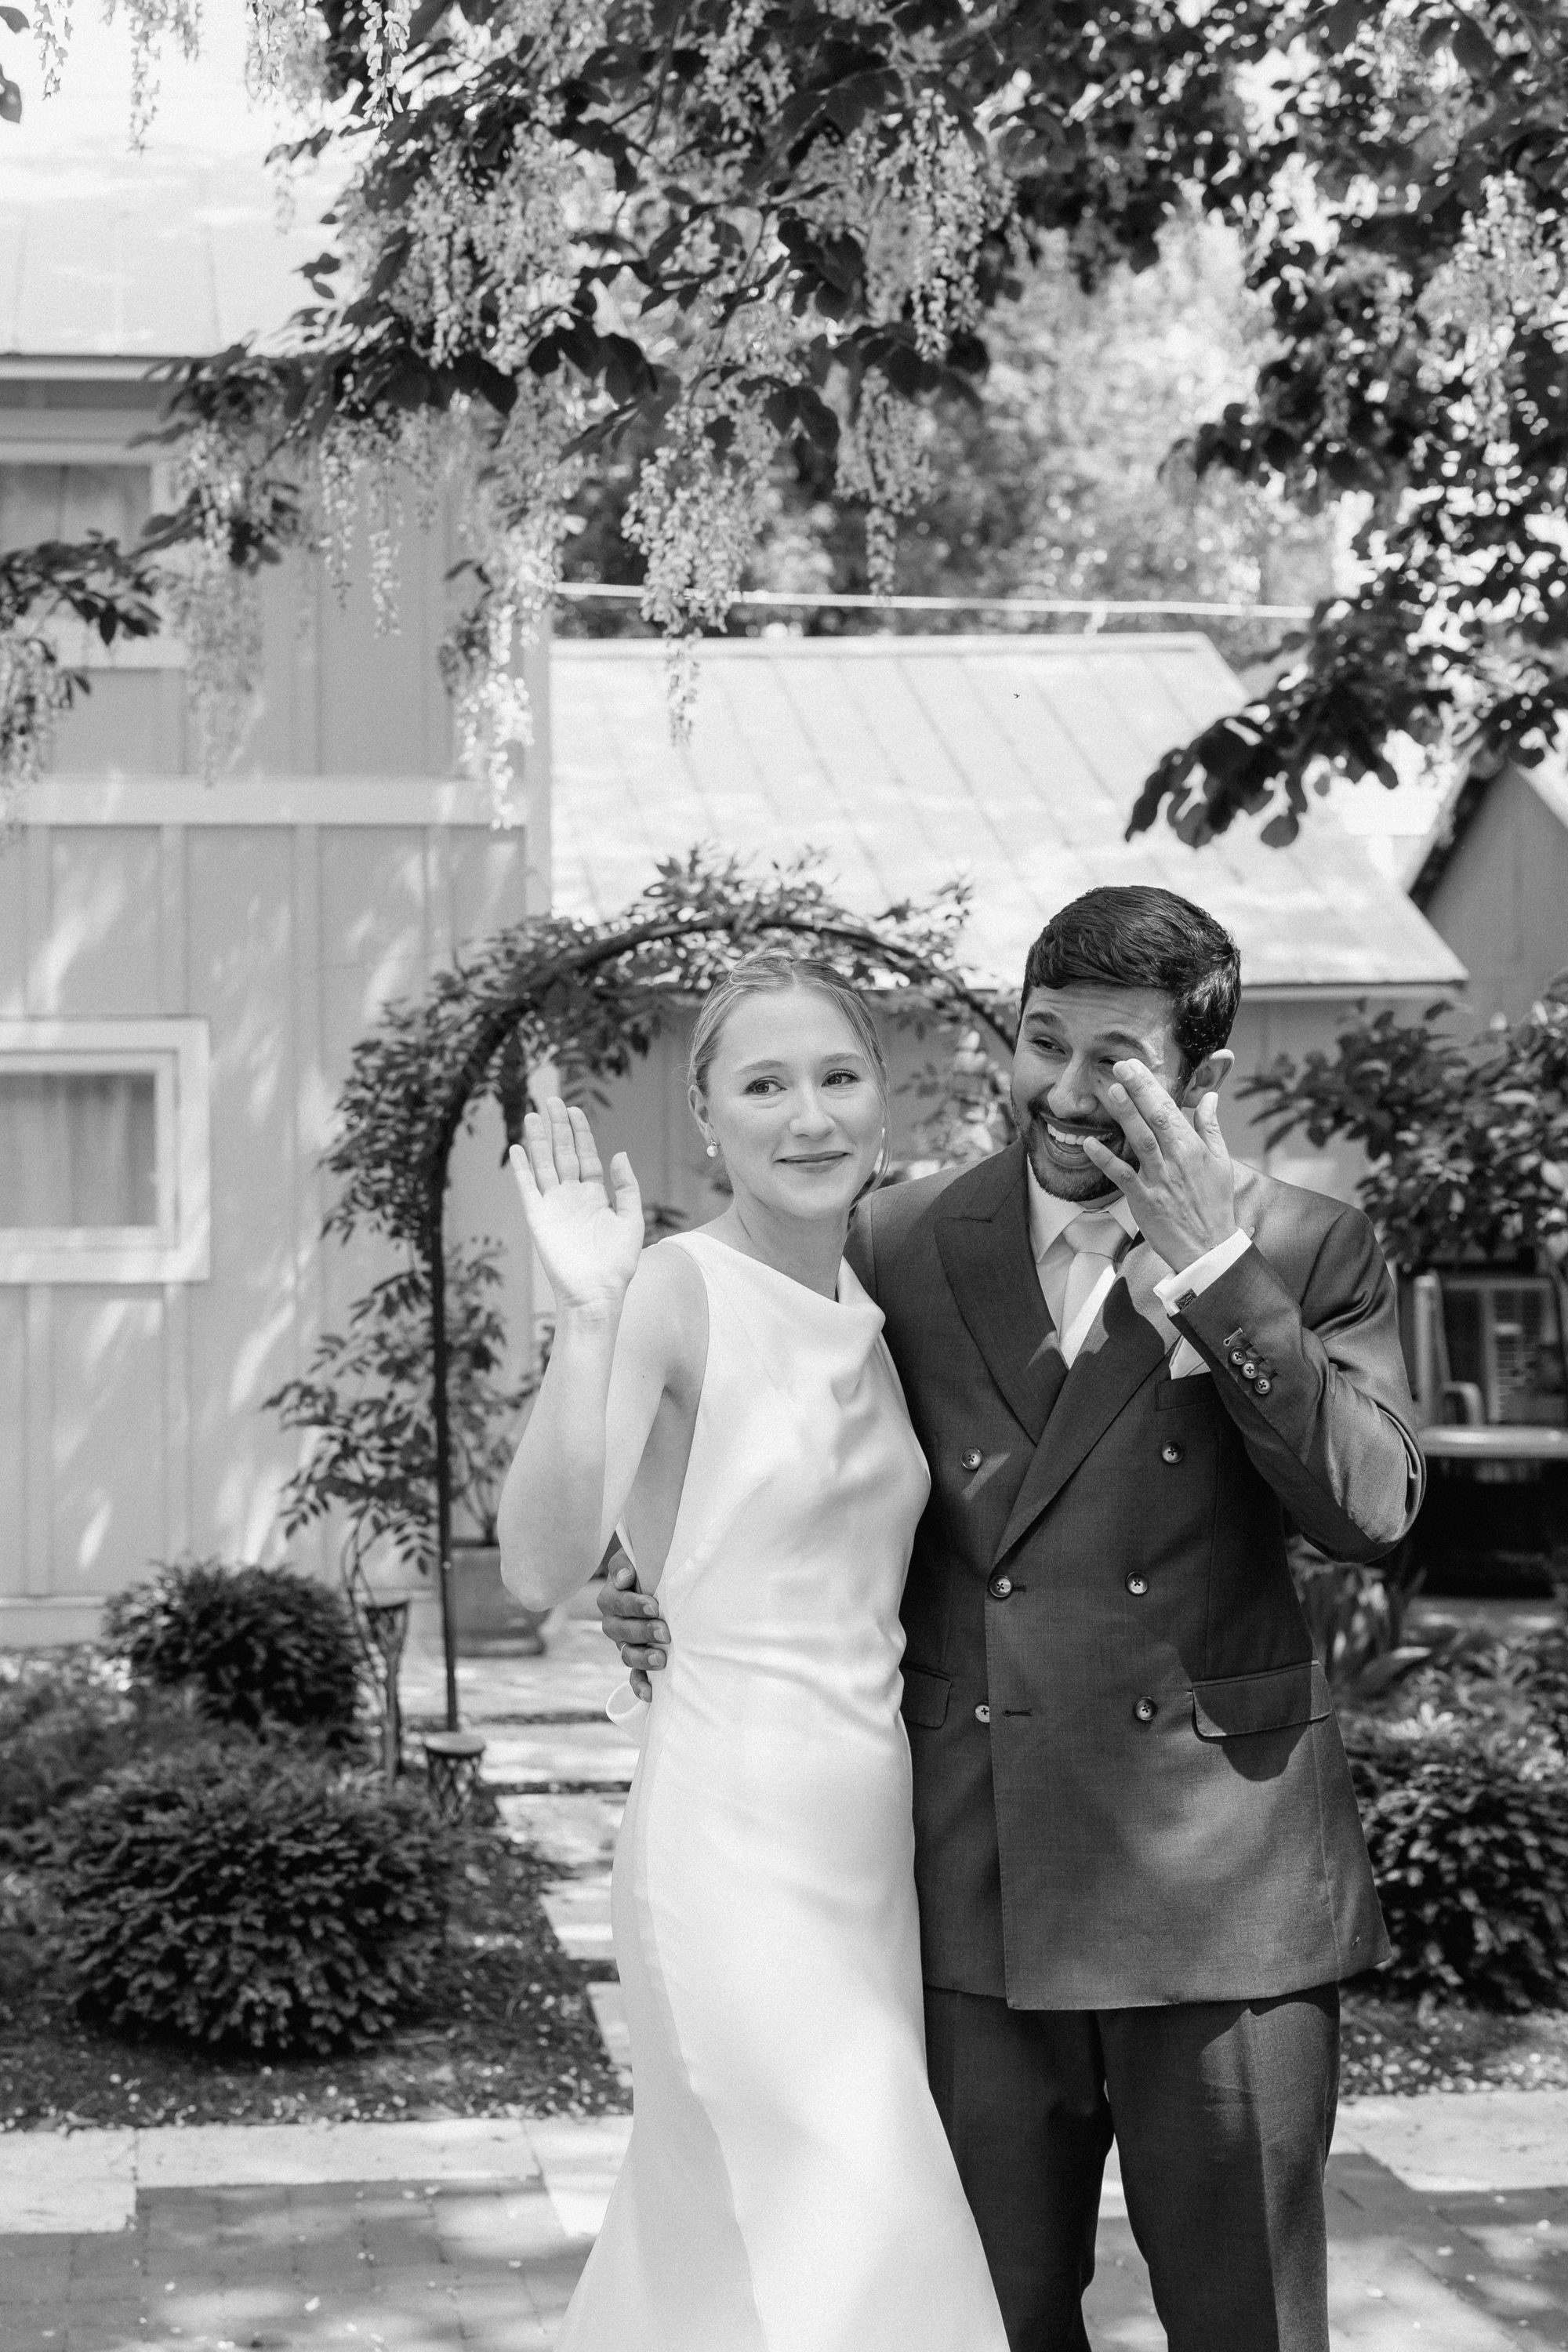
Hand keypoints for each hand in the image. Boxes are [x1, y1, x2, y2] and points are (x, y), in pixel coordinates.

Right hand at [509, 1099, 642, 1315]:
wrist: (596, 1292)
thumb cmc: (617, 1263)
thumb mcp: (631, 1220)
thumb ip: (626, 1187)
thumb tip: (620, 1153)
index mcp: (595, 1196)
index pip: (585, 1156)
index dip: (580, 1133)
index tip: (575, 1110)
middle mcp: (572, 1197)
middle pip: (563, 1154)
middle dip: (558, 1127)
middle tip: (551, 1100)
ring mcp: (553, 1205)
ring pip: (544, 1164)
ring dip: (538, 1140)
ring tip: (532, 1115)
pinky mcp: (538, 1217)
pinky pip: (527, 1187)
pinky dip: (522, 1168)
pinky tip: (517, 1147)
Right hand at [597, 1552, 668, 1702]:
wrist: (658, 1583)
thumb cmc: (648, 1569)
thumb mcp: (637, 1560)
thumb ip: (625, 1565)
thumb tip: (623, 1577)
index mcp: (612, 1597)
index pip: (616, 1602)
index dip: (633, 1605)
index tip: (654, 1606)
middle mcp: (614, 1622)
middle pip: (621, 1630)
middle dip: (642, 1632)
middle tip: (664, 1631)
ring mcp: (625, 1643)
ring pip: (626, 1654)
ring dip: (642, 1657)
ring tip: (661, 1659)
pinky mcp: (637, 1659)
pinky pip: (633, 1675)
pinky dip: (639, 1685)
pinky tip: (650, 1694)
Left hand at [1081, 1061, 1238, 1274]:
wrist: (1209, 1247)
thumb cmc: (1215, 1204)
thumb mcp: (1220, 1162)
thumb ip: (1211, 1127)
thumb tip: (1209, 1096)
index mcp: (1193, 1148)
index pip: (1171, 1109)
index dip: (1152, 1086)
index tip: (1136, 1066)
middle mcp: (1176, 1160)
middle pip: (1155, 1119)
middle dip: (1138, 1091)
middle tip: (1120, 1066)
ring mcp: (1159, 1180)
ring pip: (1140, 1141)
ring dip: (1125, 1116)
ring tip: (1111, 1091)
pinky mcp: (1144, 1200)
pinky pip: (1123, 1177)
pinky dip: (1106, 1160)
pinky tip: (1090, 1143)